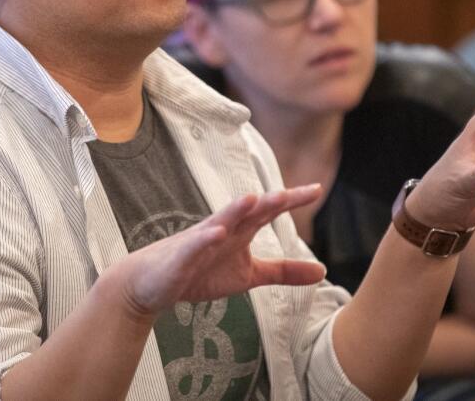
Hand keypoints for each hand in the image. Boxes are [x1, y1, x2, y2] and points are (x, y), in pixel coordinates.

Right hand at [112, 185, 325, 318]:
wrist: (152, 284)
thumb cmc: (200, 272)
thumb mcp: (249, 275)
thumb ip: (283, 271)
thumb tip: (323, 272)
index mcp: (240, 231)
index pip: (269, 211)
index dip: (292, 200)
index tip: (317, 189)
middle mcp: (222, 229)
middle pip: (248, 211)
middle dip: (268, 201)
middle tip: (290, 193)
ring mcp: (200, 241)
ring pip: (220, 221)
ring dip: (235, 210)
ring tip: (251, 198)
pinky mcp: (181, 257)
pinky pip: (194, 246)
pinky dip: (205, 239)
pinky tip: (217, 233)